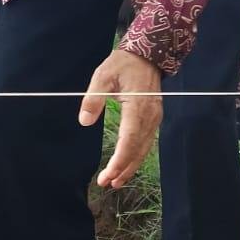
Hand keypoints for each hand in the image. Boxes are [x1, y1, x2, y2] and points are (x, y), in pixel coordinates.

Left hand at [80, 49, 162, 188]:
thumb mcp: (102, 75)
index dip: (119, 160)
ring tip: (115, 181)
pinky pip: (146, 142)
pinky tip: (127, 164)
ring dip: (130, 166)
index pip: (130, 140)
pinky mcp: (154, 118)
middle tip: (106, 183)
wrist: (148, 55)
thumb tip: (84, 121)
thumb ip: (93, 98)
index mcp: (137, 107)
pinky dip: (136, 156)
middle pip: (138, 149)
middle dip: (123, 169)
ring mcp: (154, 118)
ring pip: (144, 149)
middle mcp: (149, 116)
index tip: (107, 174)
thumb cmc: (123, 63)